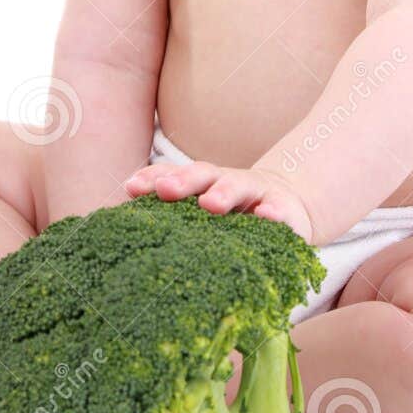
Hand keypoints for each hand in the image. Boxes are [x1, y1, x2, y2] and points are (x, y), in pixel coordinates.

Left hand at [123, 159, 314, 243]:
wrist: (286, 207)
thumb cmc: (233, 218)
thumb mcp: (203, 217)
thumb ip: (174, 220)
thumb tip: (124, 238)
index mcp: (202, 184)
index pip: (174, 176)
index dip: (153, 179)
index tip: (131, 188)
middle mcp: (227, 182)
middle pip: (203, 175)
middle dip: (183, 180)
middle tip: (165, 190)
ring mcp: (258, 193)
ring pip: (239, 185)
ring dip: (223, 192)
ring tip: (210, 204)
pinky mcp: (287, 213)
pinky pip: (281, 213)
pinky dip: (274, 212)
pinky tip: (267, 216)